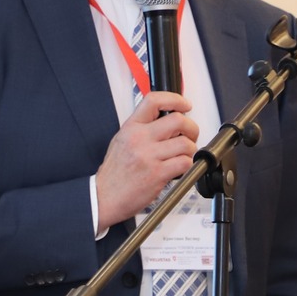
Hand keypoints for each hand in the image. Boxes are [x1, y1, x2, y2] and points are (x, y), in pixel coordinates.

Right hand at [93, 92, 198, 228]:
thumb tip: (168, 120)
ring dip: (190, 150)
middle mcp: (140, 138)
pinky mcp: (158, 174)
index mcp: (131, 127)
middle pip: (178, 120)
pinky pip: (184, 163)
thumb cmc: (115, 172)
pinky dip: (187, 165)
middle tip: (190, 135)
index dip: (175, 99)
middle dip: (191, 128)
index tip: (185, 105)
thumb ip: (143, 128)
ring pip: (185, 143)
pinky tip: (179, 168)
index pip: (154, 100)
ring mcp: (149, 156)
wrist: (105, 196)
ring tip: (182, 155)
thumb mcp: (122, 140)